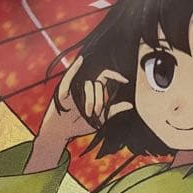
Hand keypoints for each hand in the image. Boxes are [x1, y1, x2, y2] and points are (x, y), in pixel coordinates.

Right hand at [26, 56, 132, 172]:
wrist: (62, 132)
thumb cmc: (79, 124)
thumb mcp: (100, 119)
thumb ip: (113, 110)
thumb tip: (130, 104)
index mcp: (93, 89)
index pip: (105, 76)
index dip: (115, 76)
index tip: (126, 80)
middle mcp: (84, 85)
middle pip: (99, 85)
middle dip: (100, 101)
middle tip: (96, 113)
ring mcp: (73, 86)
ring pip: (89, 86)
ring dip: (91, 102)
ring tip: (88, 114)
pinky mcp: (62, 90)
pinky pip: (70, 77)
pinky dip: (75, 68)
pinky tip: (81, 60)